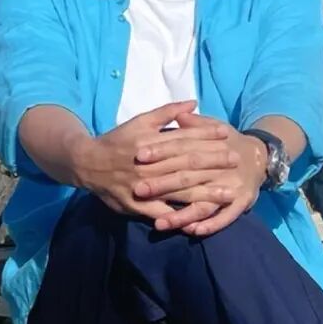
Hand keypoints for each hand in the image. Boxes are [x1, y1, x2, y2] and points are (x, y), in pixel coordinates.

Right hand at [69, 101, 225, 218]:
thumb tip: (193, 102)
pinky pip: (162, 214)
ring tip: (229, 193)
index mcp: (150, 142)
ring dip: (206, 192)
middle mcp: (149, 164)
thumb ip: (167, 112)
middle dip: (213, 162)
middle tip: (236, 161)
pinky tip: (201, 220)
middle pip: (186, 164)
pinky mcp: (138, 206)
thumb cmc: (117, 140)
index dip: (206, 136)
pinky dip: (180, 218)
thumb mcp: (139, 122)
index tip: (227, 134)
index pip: (183, 138)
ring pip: (180, 190)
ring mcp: (144, 187)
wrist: (86, 164)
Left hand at [134, 112, 268, 235]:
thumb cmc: (229, 143)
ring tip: (160, 224)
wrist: (260, 157)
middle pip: (189, 177)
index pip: (183, 148)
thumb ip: (196, 124)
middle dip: (163, 184)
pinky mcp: (242, 203)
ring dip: (182, 215)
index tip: (140, 155)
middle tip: (138, 190)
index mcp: (213, 147)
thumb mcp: (215, 127)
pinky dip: (210, 225)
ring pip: (204, 203)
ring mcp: (233, 187)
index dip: (162, 151)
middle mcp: (222, 168)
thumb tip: (179, 114)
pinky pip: (225, 217)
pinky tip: (192, 232)